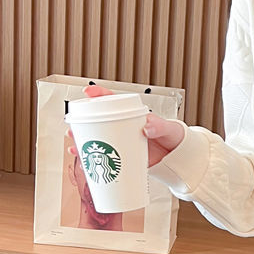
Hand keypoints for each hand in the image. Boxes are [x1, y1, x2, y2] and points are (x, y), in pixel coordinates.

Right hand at [66, 84, 184, 166]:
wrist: (180, 158)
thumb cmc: (175, 139)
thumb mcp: (169, 130)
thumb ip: (159, 126)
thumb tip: (148, 126)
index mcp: (134, 116)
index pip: (113, 101)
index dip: (99, 95)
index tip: (87, 92)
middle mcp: (125, 128)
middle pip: (99, 121)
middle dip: (83, 121)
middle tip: (72, 124)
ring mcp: (123, 142)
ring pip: (99, 138)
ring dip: (84, 140)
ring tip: (73, 143)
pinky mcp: (125, 157)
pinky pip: (106, 157)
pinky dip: (94, 159)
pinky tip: (83, 161)